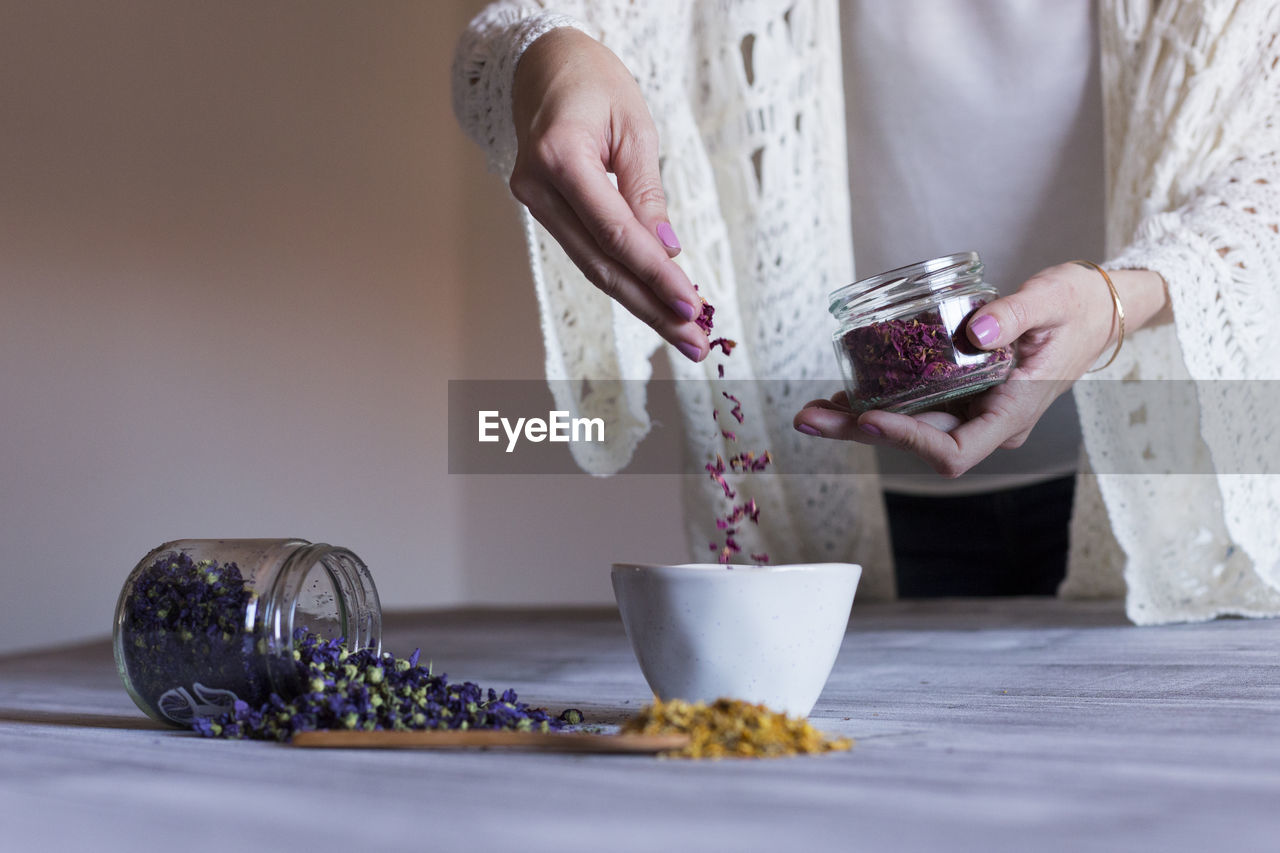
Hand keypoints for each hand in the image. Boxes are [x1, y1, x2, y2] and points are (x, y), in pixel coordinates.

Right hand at [509, 28, 706, 361]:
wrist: (545, 64)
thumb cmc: (594, 84)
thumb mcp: (635, 128)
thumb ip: (646, 192)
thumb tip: (666, 250)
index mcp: (558, 157)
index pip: (615, 233)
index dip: (655, 274)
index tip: (693, 304)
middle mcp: (536, 187)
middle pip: (601, 264)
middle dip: (652, 307)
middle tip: (695, 342)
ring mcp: (533, 202)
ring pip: (593, 266)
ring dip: (641, 303)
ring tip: (683, 334)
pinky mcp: (542, 210)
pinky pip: (587, 251)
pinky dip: (624, 278)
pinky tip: (655, 301)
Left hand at [793, 263, 1167, 476]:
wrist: (1099, 307)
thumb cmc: (1081, 304)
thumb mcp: (1053, 299)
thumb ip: (1015, 313)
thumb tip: (975, 331)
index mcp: (1014, 413)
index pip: (955, 451)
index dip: (910, 441)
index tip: (872, 416)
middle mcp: (989, 422)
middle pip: (918, 441)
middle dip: (860, 431)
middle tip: (808, 417)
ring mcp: (975, 410)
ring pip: (910, 426)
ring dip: (858, 420)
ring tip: (811, 409)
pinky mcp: (963, 393)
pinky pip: (915, 404)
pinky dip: (878, 400)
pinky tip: (842, 391)